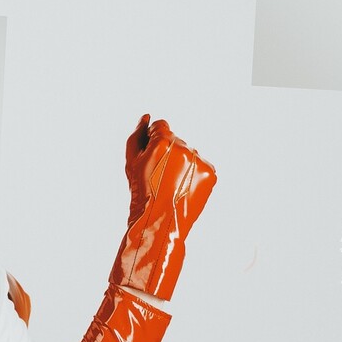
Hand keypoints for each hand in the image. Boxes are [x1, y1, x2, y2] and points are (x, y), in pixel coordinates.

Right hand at [110, 114, 215, 300]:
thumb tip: (146, 119)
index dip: (154, 140)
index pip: (162, 126)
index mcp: (163, 141)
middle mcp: (184, 148)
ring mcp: (199, 161)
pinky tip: (182, 189)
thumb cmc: (141, 193)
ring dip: (181, 164)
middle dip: (168, 153)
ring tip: (170, 185)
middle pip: (176, 141)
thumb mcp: (131, 163)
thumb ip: (137, 136)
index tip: (152, 156)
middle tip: (159, 176)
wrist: (159, 222)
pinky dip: (193, 176)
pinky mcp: (210, 173)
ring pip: (189, 154)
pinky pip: (200, 167)